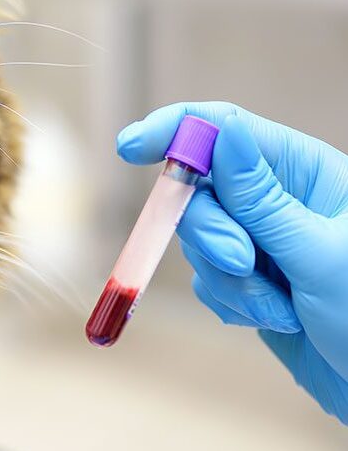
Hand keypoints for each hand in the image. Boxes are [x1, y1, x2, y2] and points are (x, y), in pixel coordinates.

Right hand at [117, 102, 347, 422]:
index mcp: (306, 173)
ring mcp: (261, 241)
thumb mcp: (319, 255)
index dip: (176, 131)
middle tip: (241, 263)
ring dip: (229, 282)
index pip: (228, 130)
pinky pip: (207, 281)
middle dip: (211, 233)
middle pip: (201, 192)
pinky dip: (231, 303)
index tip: (130, 147)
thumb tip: (220, 134)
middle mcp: (278, 200)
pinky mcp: (249, 281)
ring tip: (280, 310)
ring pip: (199, 243)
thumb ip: (261, 200)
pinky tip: (276, 320)